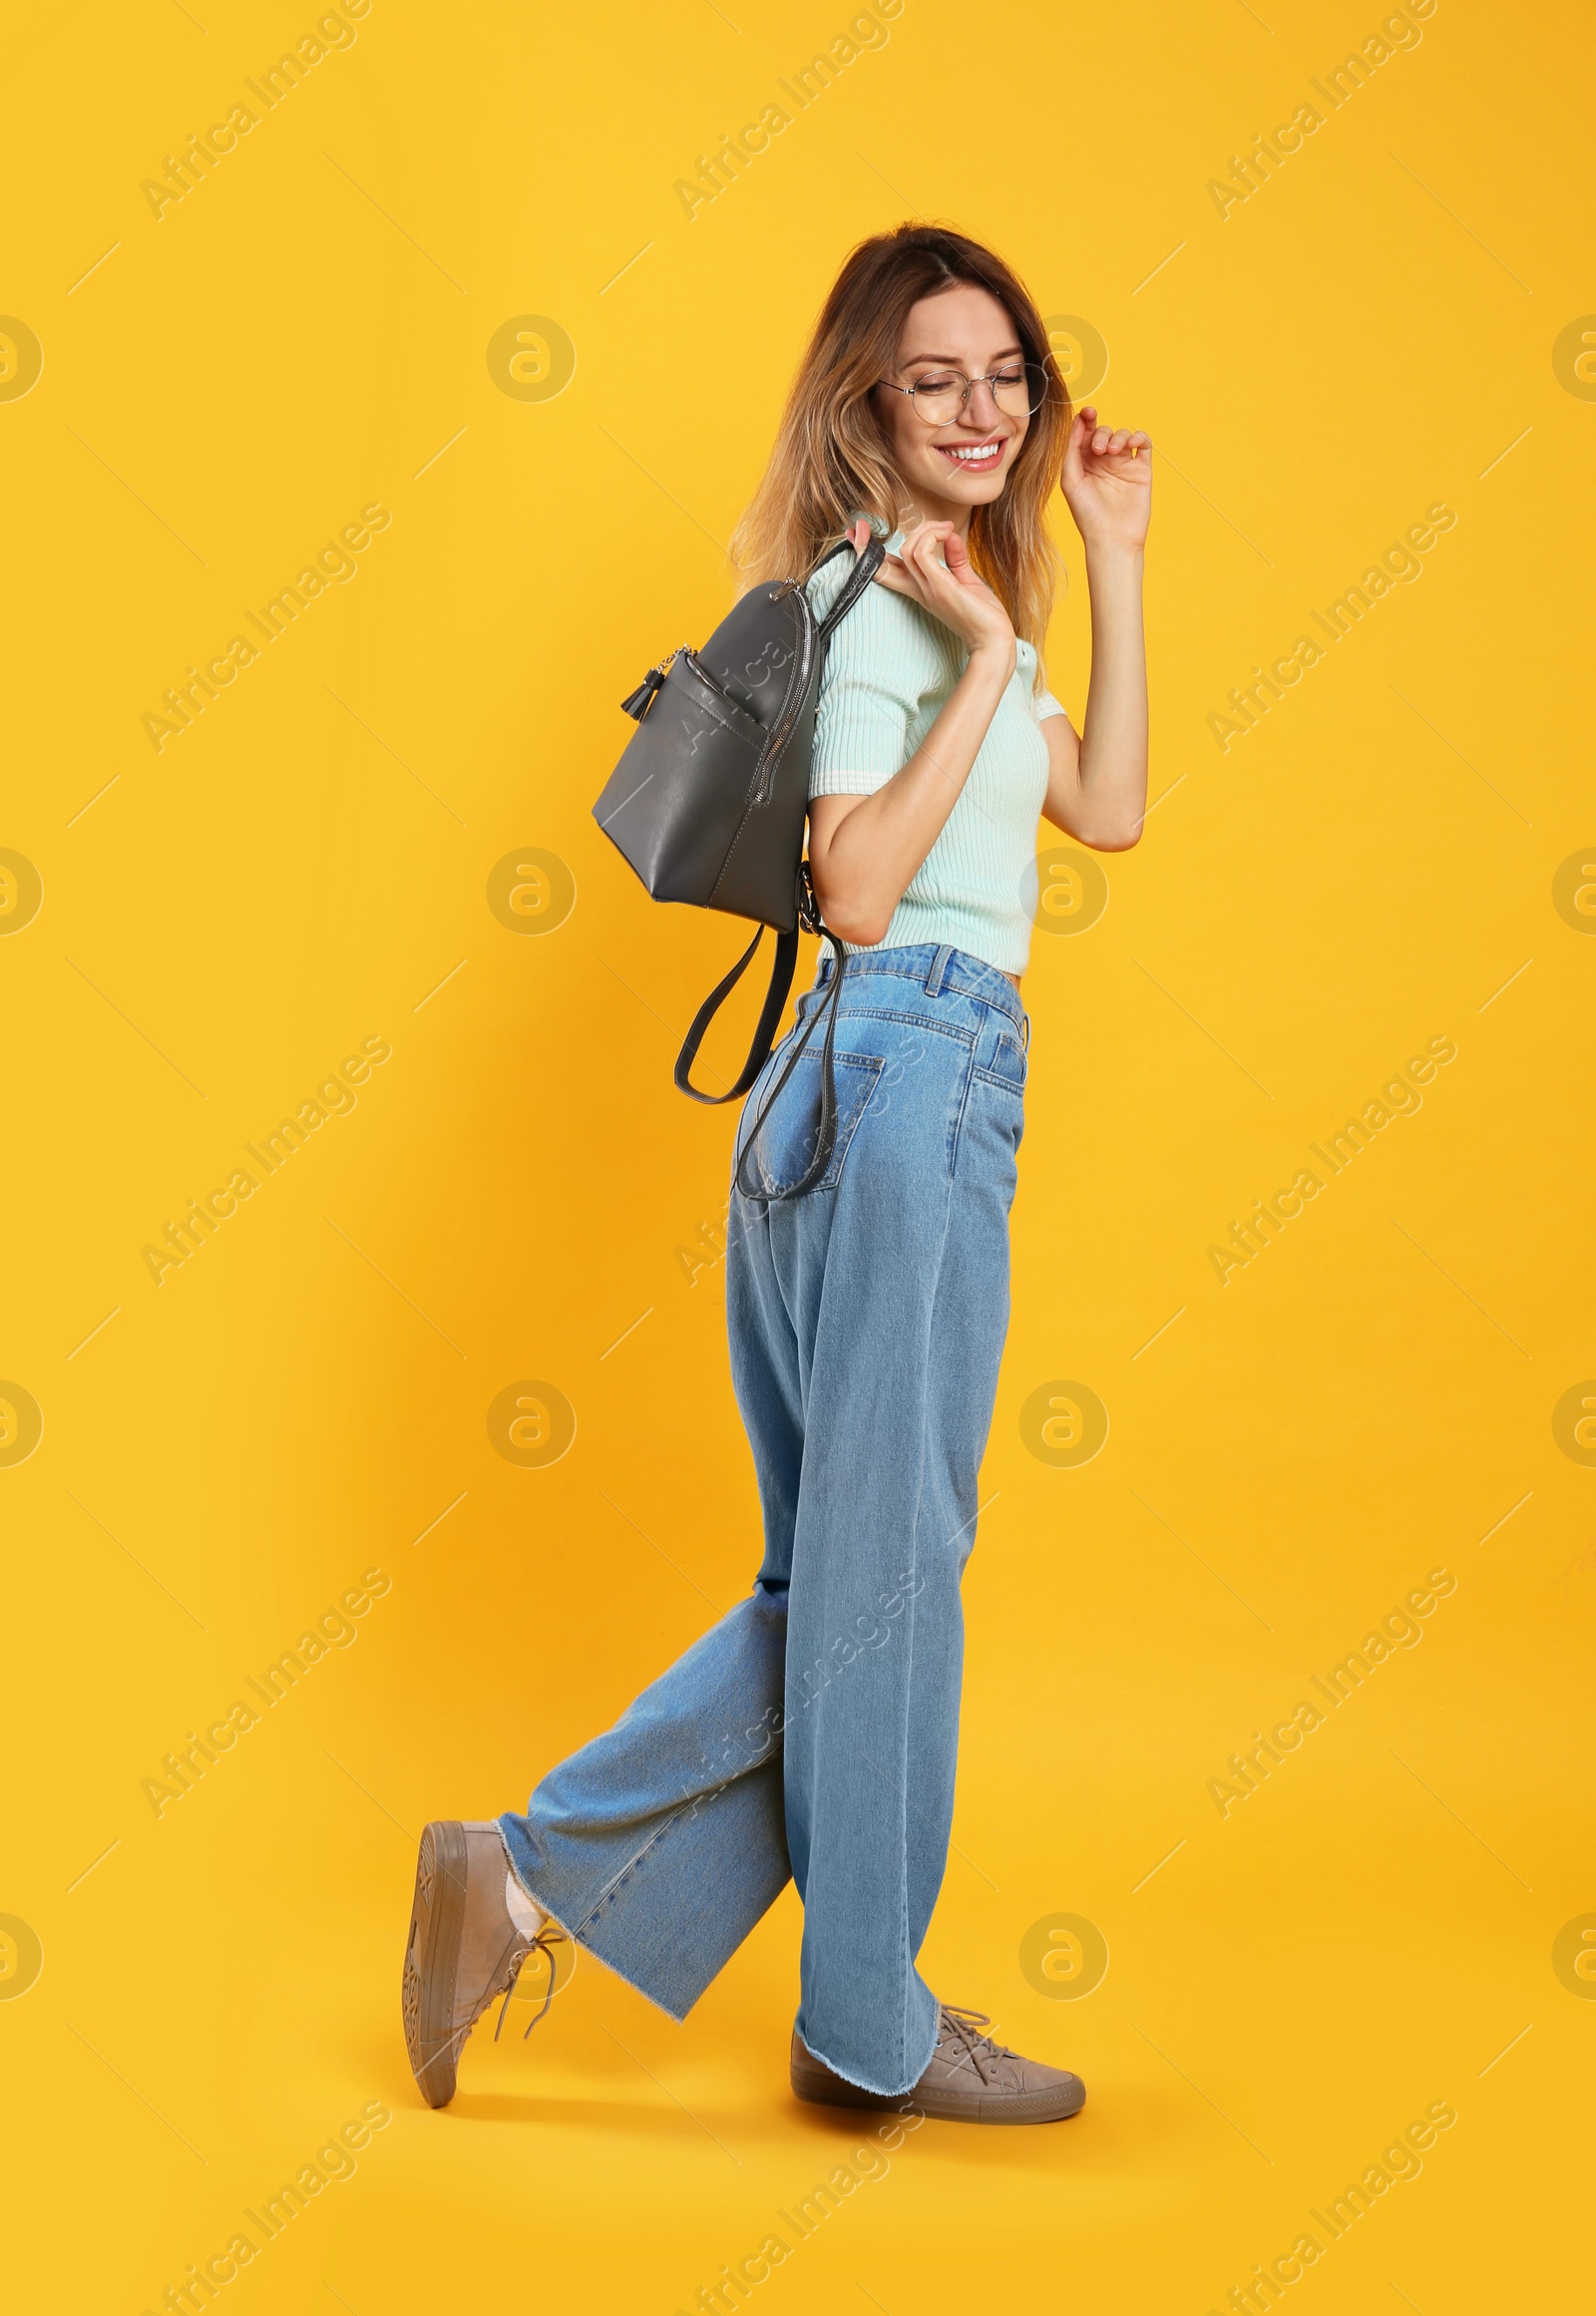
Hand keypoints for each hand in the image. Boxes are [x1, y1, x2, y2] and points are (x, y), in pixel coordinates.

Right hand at [847, 516, 1014, 665]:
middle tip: (866, 523)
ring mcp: (927, 588)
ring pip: (907, 550)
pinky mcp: (939, 586)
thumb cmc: (982, 614)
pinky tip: (948, 535)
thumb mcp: (966, 579)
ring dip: (925, 530)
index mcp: (920, 589)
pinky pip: (923, 553)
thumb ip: (955, 557)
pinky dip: (933, 537)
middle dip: (866, 543)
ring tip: (945, 528)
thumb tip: (949, 536)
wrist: (993, 639)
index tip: (856, 532)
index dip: (869, 552)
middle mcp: (918, 589)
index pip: (886, 570)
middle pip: (880, 565)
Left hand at [1060, 407, 1152, 553]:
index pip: (1085, 433)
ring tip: (1112, 453)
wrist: (1112, 538)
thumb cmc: (1087, 515)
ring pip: (1122, 435)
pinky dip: (1138, 437)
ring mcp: (1123, 465)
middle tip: (1099, 450)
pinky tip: (1131, 444)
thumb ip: (1071, 450)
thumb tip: (1077, 421)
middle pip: (1104, 431)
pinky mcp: (1141, 470)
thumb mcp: (1071, 480)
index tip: (1088, 413)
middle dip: (1101, 433)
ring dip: (1117, 436)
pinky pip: (1143, 444)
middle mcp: (1103, 462)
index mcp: (1084, 463)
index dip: (1086, 419)